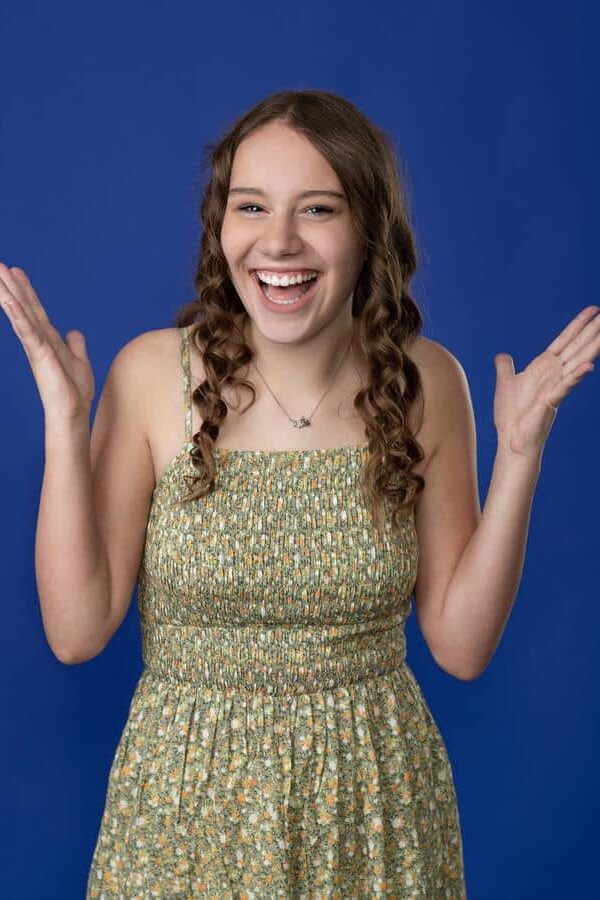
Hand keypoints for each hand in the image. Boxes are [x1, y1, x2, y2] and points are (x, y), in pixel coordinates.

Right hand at [0, 263, 94, 419]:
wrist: (73, 413)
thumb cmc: (74, 392)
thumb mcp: (80, 361)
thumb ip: (75, 345)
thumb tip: (74, 331)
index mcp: (47, 339)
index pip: (35, 309)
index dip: (27, 290)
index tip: (16, 271)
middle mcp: (38, 340)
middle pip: (24, 307)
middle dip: (11, 285)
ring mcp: (36, 347)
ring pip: (21, 314)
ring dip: (9, 294)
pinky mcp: (39, 355)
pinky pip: (27, 331)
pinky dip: (19, 316)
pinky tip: (10, 301)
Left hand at [493, 305, 598, 459]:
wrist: (511, 440)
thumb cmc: (511, 416)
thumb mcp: (506, 383)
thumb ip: (506, 368)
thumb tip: (502, 356)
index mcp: (544, 368)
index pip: (564, 341)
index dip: (577, 325)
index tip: (593, 309)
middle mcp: (554, 375)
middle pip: (577, 347)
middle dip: (592, 330)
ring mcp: (555, 387)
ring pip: (577, 363)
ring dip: (592, 348)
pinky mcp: (551, 402)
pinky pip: (565, 387)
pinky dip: (575, 377)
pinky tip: (589, 367)